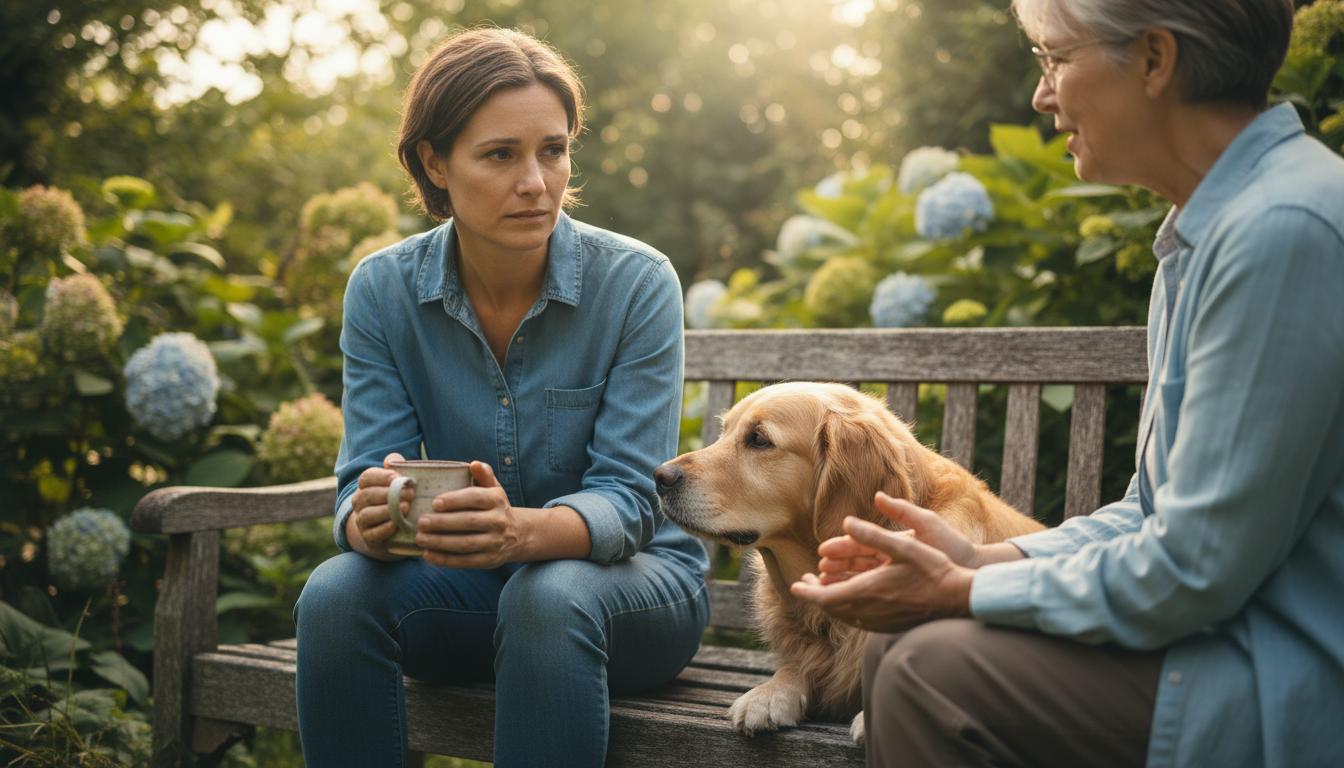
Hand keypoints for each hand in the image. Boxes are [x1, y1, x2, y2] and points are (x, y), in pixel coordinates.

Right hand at [348, 453, 411, 559]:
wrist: (394, 529)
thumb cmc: (399, 498)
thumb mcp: (399, 481)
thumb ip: (396, 467)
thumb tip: (392, 460)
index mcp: (365, 485)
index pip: (366, 477)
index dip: (382, 476)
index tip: (398, 478)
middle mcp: (359, 502)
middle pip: (367, 495)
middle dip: (389, 494)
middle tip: (410, 494)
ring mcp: (362, 520)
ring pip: (367, 514)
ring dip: (387, 511)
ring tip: (406, 507)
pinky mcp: (368, 537)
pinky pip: (372, 533)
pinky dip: (385, 528)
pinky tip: (397, 523)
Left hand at [416, 461, 524, 568]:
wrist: (518, 534)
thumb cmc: (495, 507)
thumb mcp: (493, 489)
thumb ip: (483, 475)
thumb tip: (475, 464)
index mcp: (497, 500)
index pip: (476, 498)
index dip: (455, 500)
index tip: (434, 503)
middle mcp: (499, 521)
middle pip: (468, 522)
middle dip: (442, 523)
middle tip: (420, 522)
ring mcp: (495, 543)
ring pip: (465, 543)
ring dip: (440, 542)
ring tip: (420, 538)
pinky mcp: (489, 561)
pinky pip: (465, 561)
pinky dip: (445, 560)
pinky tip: (428, 555)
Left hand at [790, 498, 975, 632]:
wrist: (957, 599)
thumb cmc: (933, 569)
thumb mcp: (904, 545)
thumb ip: (873, 535)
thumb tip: (846, 523)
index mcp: (868, 591)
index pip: (825, 597)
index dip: (806, 592)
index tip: (793, 586)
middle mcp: (870, 611)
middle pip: (831, 608)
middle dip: (815, 594)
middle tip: (804, 582)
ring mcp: (880, 622)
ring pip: (844, 616)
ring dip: (830, 602)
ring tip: (824, 587)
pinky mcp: (889, 626)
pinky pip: (858, 621)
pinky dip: (846, 609)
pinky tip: (850, 599)